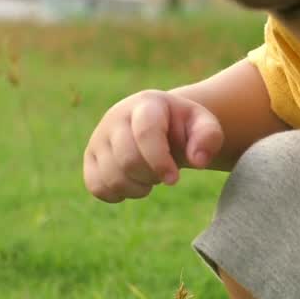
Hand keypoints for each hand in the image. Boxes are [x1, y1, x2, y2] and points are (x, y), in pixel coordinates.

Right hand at [82, 90, 224, 202]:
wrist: (161, 127)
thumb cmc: (184, 128)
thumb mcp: (204, 126)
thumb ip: (209, 137)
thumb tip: (199, 160)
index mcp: (146, 104)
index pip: (146, 132)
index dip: (159, 160)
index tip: (174, 180)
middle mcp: (116, 116)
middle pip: (127, 158)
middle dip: (150, 176)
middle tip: (164, 175)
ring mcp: (99, 137)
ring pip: (111, 176)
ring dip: (136, 188)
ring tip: (150, 178)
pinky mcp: (90, 157)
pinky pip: (96, 186)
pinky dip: (117, 194)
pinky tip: (132, 184)